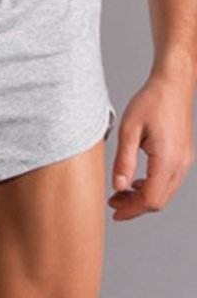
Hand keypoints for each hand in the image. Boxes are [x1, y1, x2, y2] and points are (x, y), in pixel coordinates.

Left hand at [109, 72, 195, 220]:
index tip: (114, 212)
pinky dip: (151, 186)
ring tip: (120, 193)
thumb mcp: (129, 130)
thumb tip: (118, 187)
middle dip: (135, 206)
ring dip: (142, 197)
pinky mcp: (183, 155)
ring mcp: (184, 160)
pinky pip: (168, 181)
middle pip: (159, 200)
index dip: (131, 210)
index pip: (151, 199)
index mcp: (167, 159)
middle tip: (112, 203)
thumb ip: (123, 161)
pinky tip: (136, 181)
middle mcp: (180, 164)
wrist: (173, 84)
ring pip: (164, 192)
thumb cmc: (150, 101)